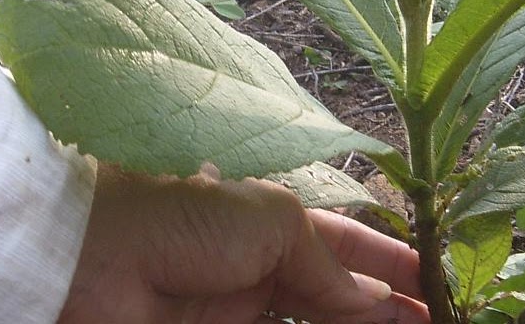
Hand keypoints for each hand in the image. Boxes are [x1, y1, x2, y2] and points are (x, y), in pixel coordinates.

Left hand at [59, 165, 429, 323]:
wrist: (94, 255)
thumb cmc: (184, 213)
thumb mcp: (271, 218)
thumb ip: (326, 261)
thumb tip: (368, 301)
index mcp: (269, 219)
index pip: (343, 244)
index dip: (387, 264)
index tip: (429, 285)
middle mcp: (257, 265)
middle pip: (333, 295)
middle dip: (382, 311)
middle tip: (430, 323)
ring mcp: (236, 310)